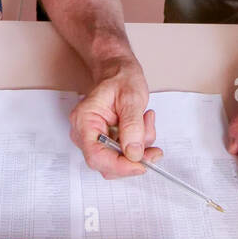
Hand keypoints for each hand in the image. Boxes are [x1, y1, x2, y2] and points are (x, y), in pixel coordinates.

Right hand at [69, 59, 161, 178]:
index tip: (142, 164)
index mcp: (84, 120)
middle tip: (153, 148)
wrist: (118, 72)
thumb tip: (134, 153)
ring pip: (118, 161)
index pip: (95, 156)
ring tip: (146, 122)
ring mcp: (94, 138)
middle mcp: (84, 133)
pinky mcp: (106, 141)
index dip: (119, 166)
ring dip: (139, 149)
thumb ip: (133, 126)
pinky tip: (142, 125)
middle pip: (106, 164)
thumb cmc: (121, 79)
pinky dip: (138, 145)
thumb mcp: (131, 97)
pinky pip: (123, 155)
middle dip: (133, 158)